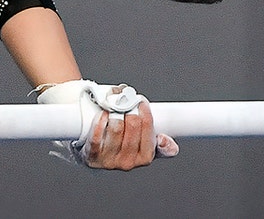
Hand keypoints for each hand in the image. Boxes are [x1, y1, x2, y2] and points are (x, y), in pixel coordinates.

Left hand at [36, 80, 178, 169]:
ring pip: (116, 128)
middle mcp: (128, 162)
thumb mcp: (144, 146)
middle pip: (132, 125)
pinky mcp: (91, 157)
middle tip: (126, 101)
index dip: (145, 112)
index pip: (149, 129)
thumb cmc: (122, 146)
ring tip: (114, 106)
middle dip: (130, 108)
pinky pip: (97, 136)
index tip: (140, 102)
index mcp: (144, 158)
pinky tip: (102, 114)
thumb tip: (171, 147)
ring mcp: (109, 161)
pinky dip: (100, 122)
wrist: (94, 154)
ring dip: (115, 112)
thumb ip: (160, 145)